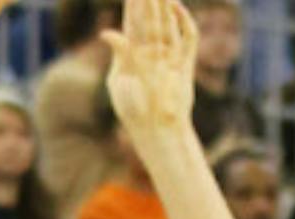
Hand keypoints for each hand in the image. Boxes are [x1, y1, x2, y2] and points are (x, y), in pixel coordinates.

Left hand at [100, 0, 197, 140]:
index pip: (132, 23)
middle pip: (151, 19)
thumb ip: (120, 54)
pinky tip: (177, 6)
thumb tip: (107, 33)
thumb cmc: (134, 110)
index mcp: (132, 56)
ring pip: (168, 24)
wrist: (157, 129)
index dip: (132, 5)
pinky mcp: (185, 64)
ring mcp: (169, 57)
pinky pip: (187, 38)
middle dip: (149, 0)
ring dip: (165, 6)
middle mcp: (151, 53)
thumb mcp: (121, 82)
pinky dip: (184, 22)